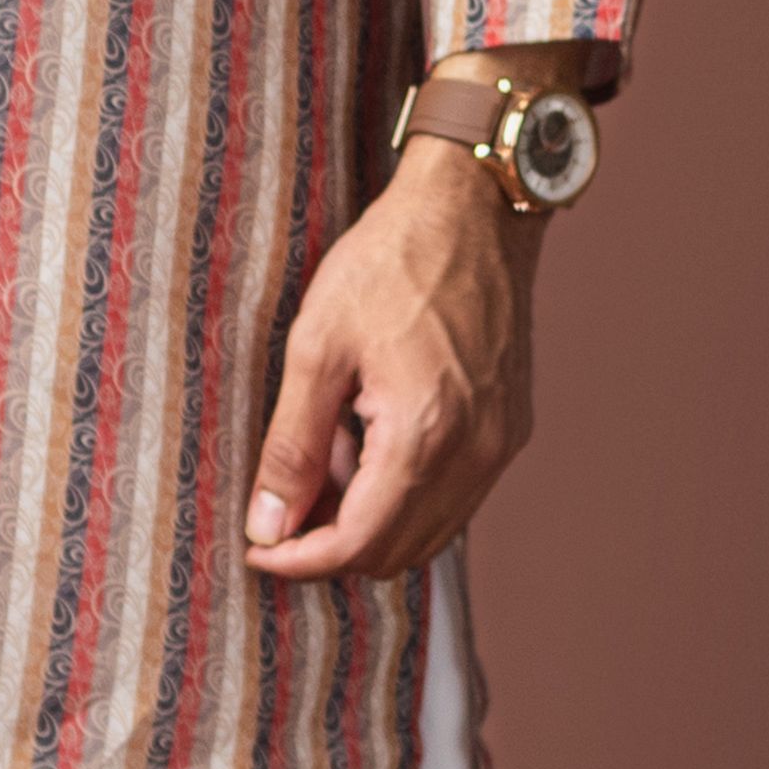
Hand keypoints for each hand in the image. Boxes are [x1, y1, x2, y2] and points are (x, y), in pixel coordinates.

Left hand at [244, 141, 536, 581]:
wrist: (473, 209)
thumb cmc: (392, 262)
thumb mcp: (317, 347)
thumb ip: (292, 447)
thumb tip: (268, 525)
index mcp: (423, 435)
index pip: (357, 544)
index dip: (299, 559)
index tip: (258, 547)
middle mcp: (475, 454)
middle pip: (396, 553)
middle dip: (331, 544)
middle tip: (284, 500)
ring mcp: (500, 445)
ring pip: (429, 534)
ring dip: (370, 520)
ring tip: (328, 454)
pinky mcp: (510, 430)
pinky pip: (455, 498)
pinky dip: (406, 494)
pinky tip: (369, 439)